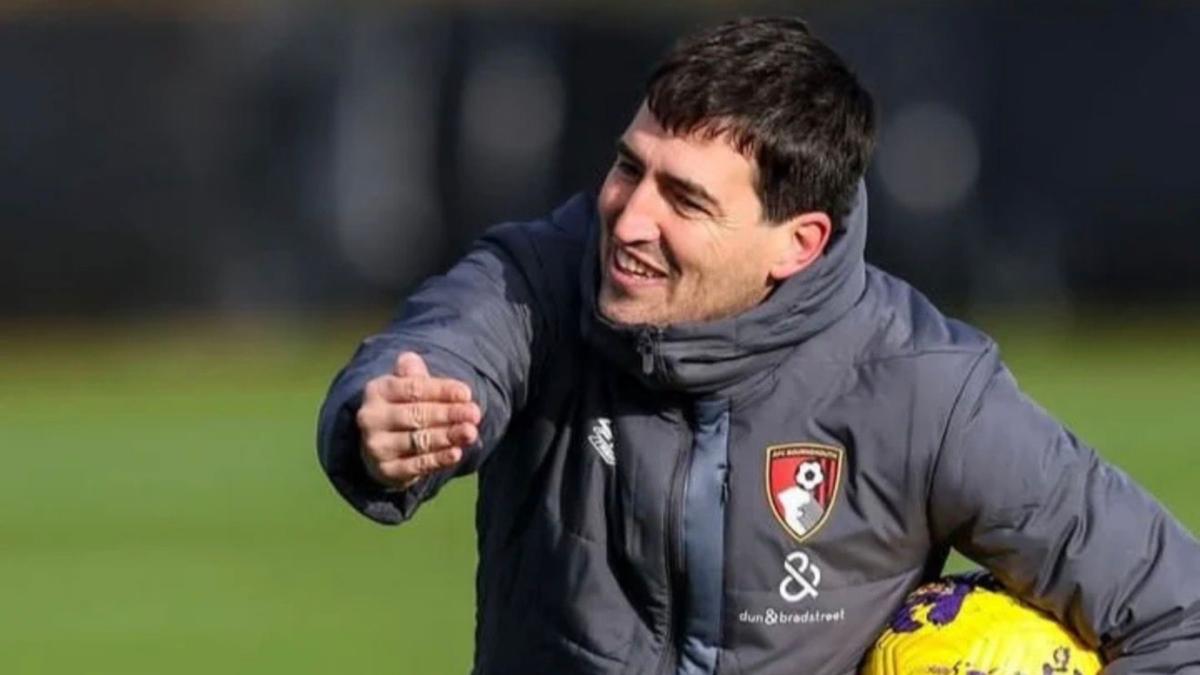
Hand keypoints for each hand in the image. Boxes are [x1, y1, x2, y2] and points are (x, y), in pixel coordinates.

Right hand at [356, 352, 480, 490]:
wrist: (382, 447)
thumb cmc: (403, 408)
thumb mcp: (406, 388)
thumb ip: (414, 376)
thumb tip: (410, 359)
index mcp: (377, 391)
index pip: (413, 388)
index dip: (441, 391)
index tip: (466, 393)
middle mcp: (371, 418)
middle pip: (417, 414)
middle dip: (449, 413)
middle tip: (474, 413)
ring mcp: (376, 446)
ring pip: (418, 440)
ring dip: (448, 436)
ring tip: (470, 432)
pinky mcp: (385, 471)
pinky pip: (416, 465)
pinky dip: (438, 459)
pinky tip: (456, 452)